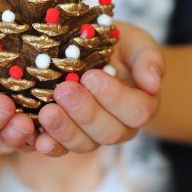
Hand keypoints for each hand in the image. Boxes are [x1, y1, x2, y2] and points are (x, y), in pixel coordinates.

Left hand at [34, 21, 164, 155]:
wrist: (93, 52)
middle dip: (85, 112)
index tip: (91, 76)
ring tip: (47, 112)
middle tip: (63, 90)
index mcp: (140, 104)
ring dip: (65, 130)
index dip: (115, 97)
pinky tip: (38, 139)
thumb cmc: (118, 46)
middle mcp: (120, 126)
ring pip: (85, 144)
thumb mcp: (136, 42)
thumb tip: (153, 83)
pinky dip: (49, 146)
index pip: (136, 111)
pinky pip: (60, 149)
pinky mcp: (68, 138)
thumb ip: (148, 58)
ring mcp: (93, 135)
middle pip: (109, 132)